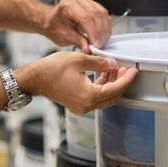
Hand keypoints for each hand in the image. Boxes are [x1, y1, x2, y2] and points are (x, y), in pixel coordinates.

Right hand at [16, 51, 137, 113]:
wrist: (34, 79)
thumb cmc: (51, 70)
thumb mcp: (79, 60)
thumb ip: (100, 62)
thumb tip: (112, 63)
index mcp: (89, 96)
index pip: (116, 88)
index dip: (127, 78)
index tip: (134, 70)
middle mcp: (87, 105)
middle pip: (113, 96)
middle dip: (122, 81)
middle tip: (126, 68)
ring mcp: (82, 107)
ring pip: (105, 97)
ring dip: (112, 84)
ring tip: (115, 68)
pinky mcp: (77, 104)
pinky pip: (96, 97)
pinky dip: (102, 86)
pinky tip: (103, 73)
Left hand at [41, 0, 111, 52]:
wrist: (51, 20)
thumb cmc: (54, 26)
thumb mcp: (63, 36)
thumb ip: (77, 41)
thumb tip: (88, 48)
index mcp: (68, 5)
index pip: (85, 17)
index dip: (93, 32)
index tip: (96, 45)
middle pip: (96, 14)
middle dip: (100, 32)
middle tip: (100, 46)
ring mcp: (86, 0)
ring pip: (102, 13)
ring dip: (105, 29)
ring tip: (102, 42)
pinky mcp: (93, 4)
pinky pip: (104, 14)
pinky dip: (105, 26)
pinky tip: (103, 35)